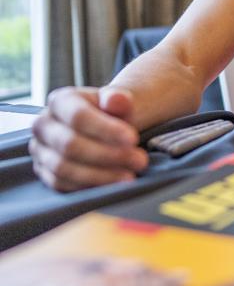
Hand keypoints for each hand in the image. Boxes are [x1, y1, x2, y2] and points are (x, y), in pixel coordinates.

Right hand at [29, 87, 147, 190]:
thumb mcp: (118, 102)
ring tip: (130, 175)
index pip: (78, 116)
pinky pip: (62, 184)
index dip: (106, 129)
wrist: (107, 125)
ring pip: (64, 168)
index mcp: (60, 101)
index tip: (133, 139)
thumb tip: (118, 99)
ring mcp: (41, 151)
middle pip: (70, 145)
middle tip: (139, 160)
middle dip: (108, 155)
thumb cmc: (112, 112)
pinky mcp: (45, 172)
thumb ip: (118, 99)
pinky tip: (113, 184)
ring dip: (100, 175)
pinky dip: (89, 186)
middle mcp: (44, 125)